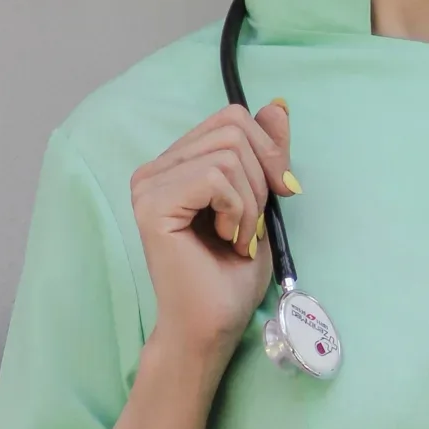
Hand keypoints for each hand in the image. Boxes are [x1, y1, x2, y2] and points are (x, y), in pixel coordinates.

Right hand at [130, 100, 295, 361]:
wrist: (212, 325)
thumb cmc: (232, 274)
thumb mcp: (262, 201)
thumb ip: (266, 152)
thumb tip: (278, 104)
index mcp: (176, 164)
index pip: (232, 119)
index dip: (268, 151)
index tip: (281, 194)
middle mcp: (155, 168)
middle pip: (233, 128)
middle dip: (262, 178)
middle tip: (253, 226)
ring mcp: (148, 184)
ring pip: (228, 154)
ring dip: (250, 203)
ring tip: (237, 238)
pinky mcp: (151, 203)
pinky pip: (214, 177)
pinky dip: (237, 210)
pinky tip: (226, 239)